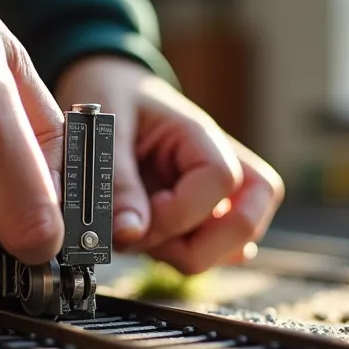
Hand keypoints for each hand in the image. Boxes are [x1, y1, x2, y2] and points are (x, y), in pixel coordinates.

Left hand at [54, 55, 283, 273]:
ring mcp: (222, 198)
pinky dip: (180, 256)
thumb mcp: (105, 128)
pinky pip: (216, 254)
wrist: (115, 92)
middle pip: (243, 226)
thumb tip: (130, 233)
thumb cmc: (113, 98)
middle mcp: (225, 167)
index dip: (178, 210)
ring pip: (232, 250)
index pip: (221, 180)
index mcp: (203, 136)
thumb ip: (116, 180)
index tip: (136, 215)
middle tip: (137, 232)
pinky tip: (151, 237)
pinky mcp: (210, 219)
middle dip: (185, 245)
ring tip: (138, 229)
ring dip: (179, 253)